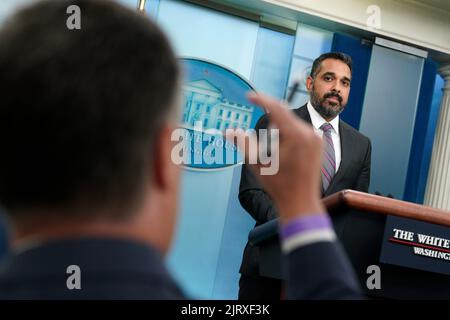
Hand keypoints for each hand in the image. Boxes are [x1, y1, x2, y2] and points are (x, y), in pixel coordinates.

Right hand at [227, 92, 325, 223]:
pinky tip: (288, 159)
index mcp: (296, 135)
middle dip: (270, 132)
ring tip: (280, 161)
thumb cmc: (278, 185)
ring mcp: (316, 138)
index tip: (249, 95)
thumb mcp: (256, 163)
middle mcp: (309, 133)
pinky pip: (299, 132)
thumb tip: (228, 131)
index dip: (261, 100)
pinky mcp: (319, 143)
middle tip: (269, 156)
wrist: (301, 202)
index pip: (276, 109)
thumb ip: (242, 143)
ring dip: (279, 136)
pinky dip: (289, 139)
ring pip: (290, 126)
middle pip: (282, 120)